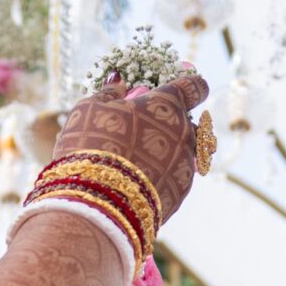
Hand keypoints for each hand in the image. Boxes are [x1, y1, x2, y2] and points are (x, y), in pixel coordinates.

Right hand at [51, 73, 212, 225]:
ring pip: (185, 153)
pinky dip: (161, 176)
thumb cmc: (93, 145)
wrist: (100, 203)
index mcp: (167, 105)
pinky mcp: (179, 194)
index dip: (191, 83)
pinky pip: (174, 178)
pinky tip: (139, 181)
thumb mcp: (91, 108)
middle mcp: (184, 134)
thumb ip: (109, 93)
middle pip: (193, 123)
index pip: (194, 86)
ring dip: (168, 152)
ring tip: (141, 159)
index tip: (187, 83)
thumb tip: (119, 82)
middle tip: (153, 127)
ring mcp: (185, 166)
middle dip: (177, 123)